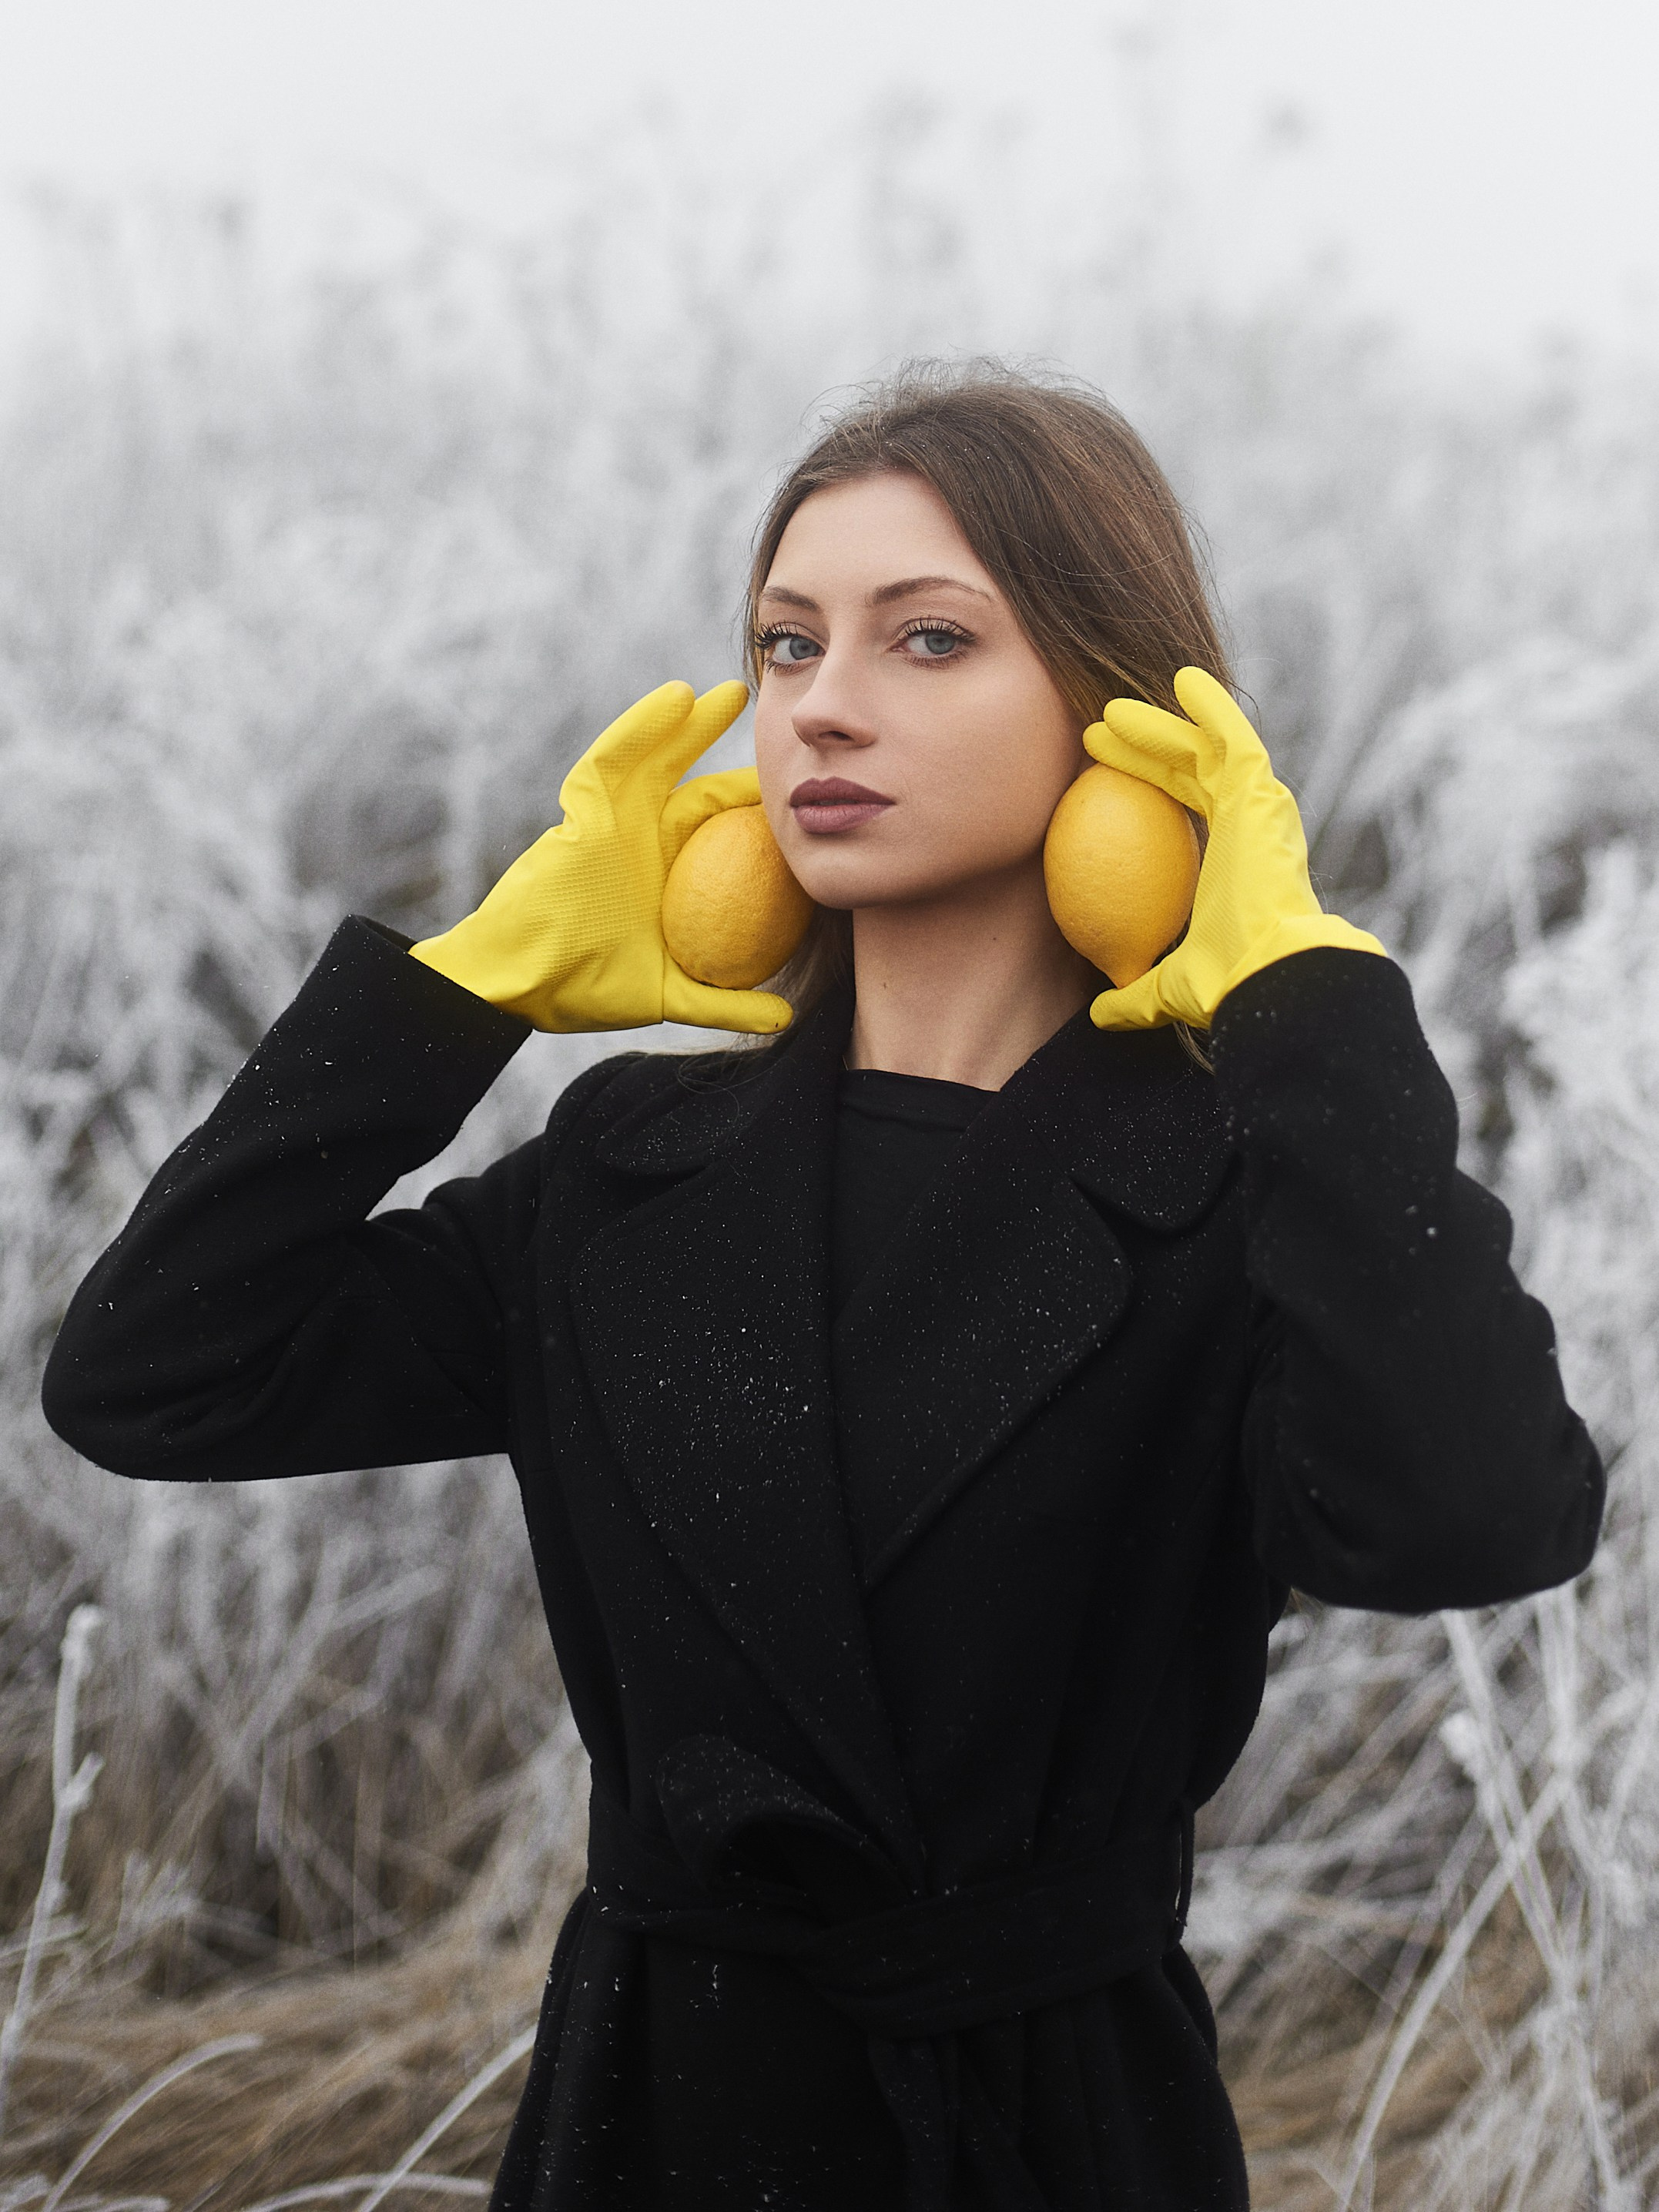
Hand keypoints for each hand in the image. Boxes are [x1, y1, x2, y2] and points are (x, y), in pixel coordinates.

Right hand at [411, 681, 791, 1034]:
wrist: (523, 985)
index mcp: (668, 875)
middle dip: (734, 755)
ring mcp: (611, 821)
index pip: (721, 831)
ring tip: (732, 693)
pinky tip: (677, 697)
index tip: (802, 792)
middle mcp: (642, 841)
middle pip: (695, 784)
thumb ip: (725, 1002)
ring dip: (692, 722)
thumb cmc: (586, 989)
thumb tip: (786, 1019)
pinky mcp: (581, 809)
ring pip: (658, 758)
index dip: (756, 810)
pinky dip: (644, 724)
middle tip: (776, 723)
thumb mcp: (670, 995)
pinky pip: (614, 758)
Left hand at [1083, 668, 1385, 1030]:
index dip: (1147, 784)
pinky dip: (1211, 707)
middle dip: (1146, 745)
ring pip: (1206, 747)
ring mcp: (1260, 808)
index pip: (1183, 810)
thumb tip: (1098, 1015)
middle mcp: (1249, 829)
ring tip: (1112, 708)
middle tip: (1098, 728)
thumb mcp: (1166, 986)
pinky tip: (1181, 680)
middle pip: (1190, 771)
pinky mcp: (1263, 795)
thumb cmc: (1227, 984)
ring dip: (1161, 723)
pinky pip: (1234, 737)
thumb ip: (1134, 994)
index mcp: (1230, 863)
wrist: (1272, 975)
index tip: (1102, 773)